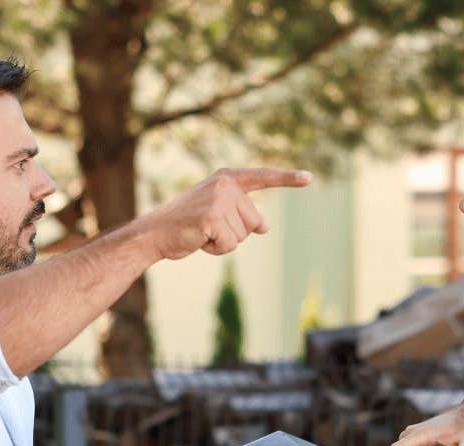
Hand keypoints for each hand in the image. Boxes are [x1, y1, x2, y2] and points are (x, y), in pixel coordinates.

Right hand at [145, 167, 311, 260]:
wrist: (153, 233)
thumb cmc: (187, 225)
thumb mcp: (219, 216)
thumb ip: (242, 216)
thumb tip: (265, 227)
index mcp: (227, 178)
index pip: (263, 177)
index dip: (287, 179)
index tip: (309, 178)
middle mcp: (225, 184)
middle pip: (254, 222)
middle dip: (235, 233)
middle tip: (207, 227)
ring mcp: (219, 200)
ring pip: (242, 236)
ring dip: (223, 242)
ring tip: (201, 232)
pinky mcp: (212, 217)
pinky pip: (229, 245)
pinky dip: (215, 249)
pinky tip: (198, 239)